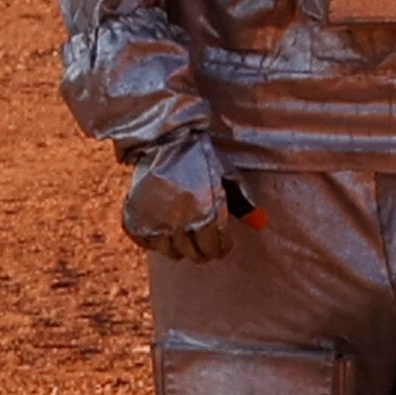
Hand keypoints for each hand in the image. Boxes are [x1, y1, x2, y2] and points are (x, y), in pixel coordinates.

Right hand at [120, 142, 243, 264]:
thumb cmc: (200, 157)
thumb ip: (241, 202)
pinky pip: (146, 242)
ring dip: (180, 245)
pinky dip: (154, 238)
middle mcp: (180, 223)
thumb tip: (259, 224)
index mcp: (205, 214)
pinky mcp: (135, 218)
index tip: (221, 242)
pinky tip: (161, 226)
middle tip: (204, 238)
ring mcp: (155, 222)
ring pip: (172, 252)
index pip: (216, 249)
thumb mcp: (225, 176)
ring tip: (184, 231)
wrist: (164, 139)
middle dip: (204, 249)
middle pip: (195, 255)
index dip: (221, 247)